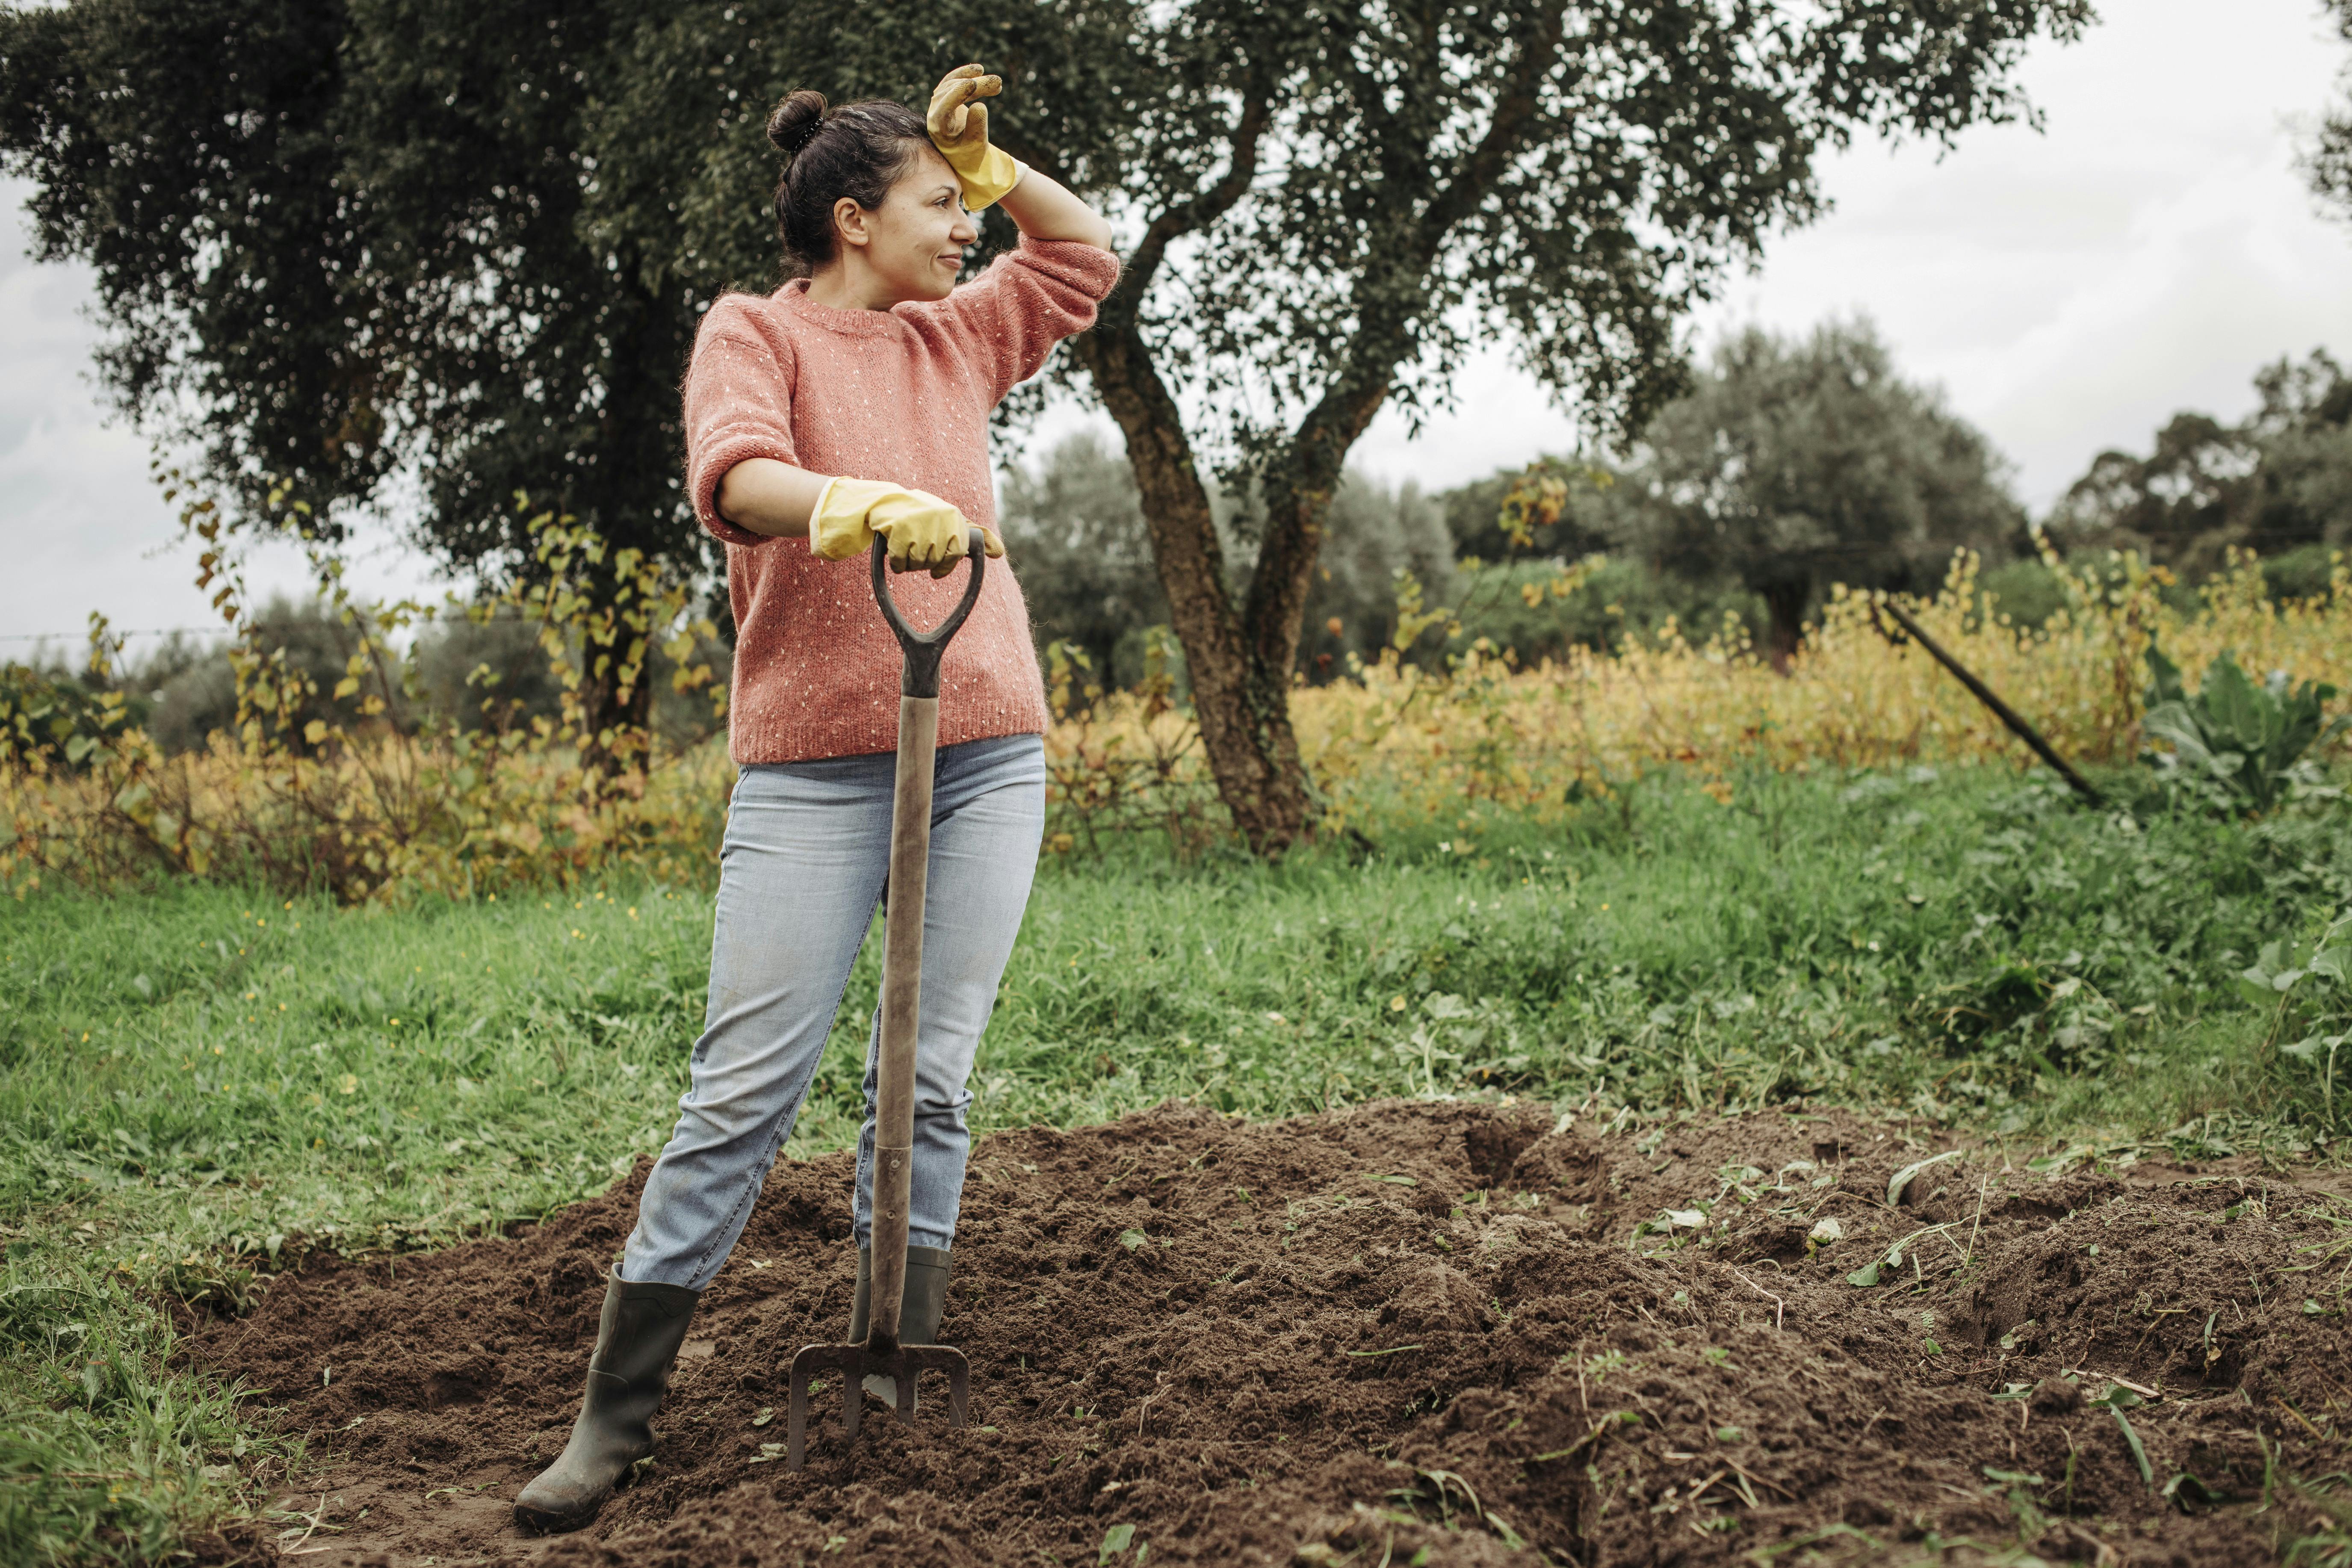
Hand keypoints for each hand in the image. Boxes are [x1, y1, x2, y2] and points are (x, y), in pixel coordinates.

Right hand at [809, 477, 1003, 576]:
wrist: (885, 501)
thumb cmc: (922, 515)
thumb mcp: (951, 520)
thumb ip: (976, 535)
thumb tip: (1000, 553)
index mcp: (954, 516)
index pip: (957, 554)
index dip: (945, 564)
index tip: (936, 568)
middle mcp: (939, 517)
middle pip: (935, 561)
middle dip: (924, 561)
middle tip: (916, 546)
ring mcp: (918, 523)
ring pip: (918, 564)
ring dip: (909, 563)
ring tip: (905, 544)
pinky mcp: (898, 529)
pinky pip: (900, 564)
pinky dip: (896, 563)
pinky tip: (894, 549)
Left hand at [926, 64, 1022, 212]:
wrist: (964, 155)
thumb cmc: (969, 154)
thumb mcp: (976, 146)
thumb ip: (977, 127)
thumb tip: (980, 106)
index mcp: (938, 128)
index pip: (944, 107)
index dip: (958, 94)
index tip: (973, 84)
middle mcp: (934, 113)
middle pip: (952, 91)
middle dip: (977, 85)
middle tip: (998, 83)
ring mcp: (938, 103)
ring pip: (954, 84)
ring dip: (977, 81)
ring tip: (998, 84)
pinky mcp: (945, 97)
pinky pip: (953, 81)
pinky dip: (966, 74)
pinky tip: (979, 69)